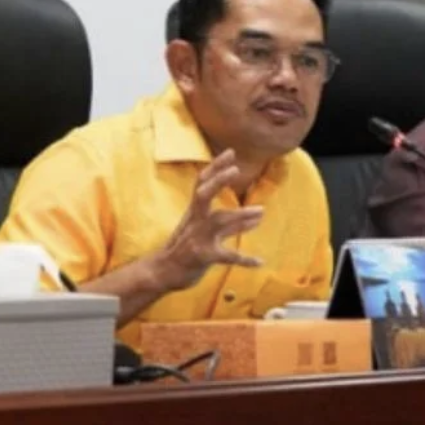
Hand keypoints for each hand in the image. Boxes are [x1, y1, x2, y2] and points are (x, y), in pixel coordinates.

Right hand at [154, 149, 263, 290]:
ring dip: (241, 217)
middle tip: (235, 169)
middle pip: (203, 195)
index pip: (202, 183)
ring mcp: (198, 238)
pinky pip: (227, 256)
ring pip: (219, 222)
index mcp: (194, 212)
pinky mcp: (203, 257)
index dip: (215, 167)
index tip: (230, 152)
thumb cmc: (184, 248)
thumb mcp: (201, 230)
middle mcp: (195, 221)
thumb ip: (229, 222)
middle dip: (218, 181)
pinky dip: (244, 259)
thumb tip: (257, 215)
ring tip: (261, 212)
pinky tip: (260, 262)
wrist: (163, 272)